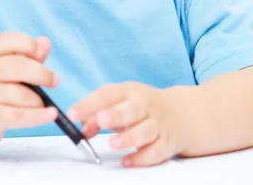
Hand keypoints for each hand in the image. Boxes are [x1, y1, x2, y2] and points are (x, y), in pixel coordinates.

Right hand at [0, 32, 58, 153]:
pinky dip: (38, 116)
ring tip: (42, 103)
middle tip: (54, 80)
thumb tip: (44, 42)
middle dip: (39, 73)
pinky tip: (51, 114)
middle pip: (14, 66)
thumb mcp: (5, 70)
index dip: (24, 43)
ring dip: (38, 100)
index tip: (39, 51)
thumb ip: (28, 57)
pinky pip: (18, 116)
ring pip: (18, 94)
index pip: (4, 41)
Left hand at [68, 82, 184, 167]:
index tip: (72, 114)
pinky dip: (142, 157)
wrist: (180, 113)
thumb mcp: (120, 103)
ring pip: (146, 130)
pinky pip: (157, 151)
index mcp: (129, 91)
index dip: (89, 103)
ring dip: (129, 138)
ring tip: (113, 144)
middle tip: (100, 120)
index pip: (108, 94)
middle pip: (132, 109)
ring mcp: (157, 123)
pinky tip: (127, 161)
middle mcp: (144, 105)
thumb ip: (97, 115)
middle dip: (115, 114)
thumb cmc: (140, 108)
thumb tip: (83, 129)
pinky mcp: (167, 142)